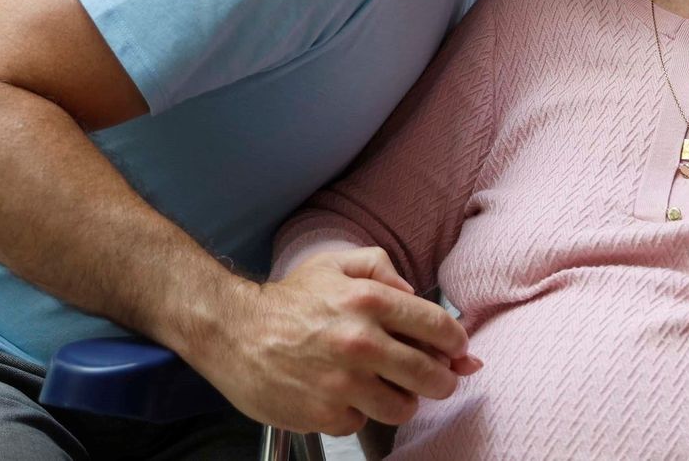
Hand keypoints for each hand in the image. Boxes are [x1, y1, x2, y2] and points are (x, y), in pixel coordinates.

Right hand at [185, 247, 475, 434]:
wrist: (231, 332)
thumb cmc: (287, 301)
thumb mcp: (336, 265)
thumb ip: (381, 269)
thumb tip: (414, 295)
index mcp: (370, 301)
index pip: (439, 328)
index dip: (456, 343)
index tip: (457, 350)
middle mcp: (361, 342)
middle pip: (431, 374)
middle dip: (443, 379)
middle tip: (438, 378)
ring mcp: (343, 383)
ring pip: (404, 406)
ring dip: (402, 400)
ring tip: (387, 388)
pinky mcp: (324, 414)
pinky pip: (363, 422)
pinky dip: (358, 413)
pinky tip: (343, 396)